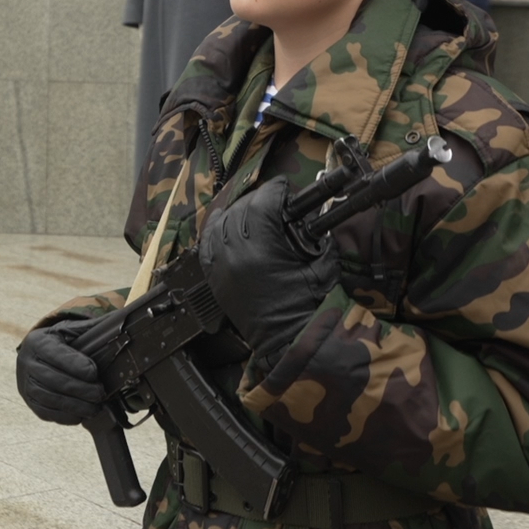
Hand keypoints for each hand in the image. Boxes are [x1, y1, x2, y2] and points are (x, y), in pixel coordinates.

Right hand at [16, 320, 107, 424]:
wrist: (38, 356)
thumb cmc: (61, 342)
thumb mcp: (72, 330)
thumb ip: (93, 328)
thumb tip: (125, 319)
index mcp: (37, 341)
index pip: (55, 354)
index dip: (76, 365)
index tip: (94, 373)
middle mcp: (26, 362)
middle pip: (53, 379)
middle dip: (80, 389)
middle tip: (100, 393)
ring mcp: (25, 383)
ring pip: (49, 398)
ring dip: (75, 406)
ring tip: (95, 407)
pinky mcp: (29, 401)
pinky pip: (45, 412)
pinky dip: (64, 416)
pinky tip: (80, 416)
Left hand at [199, 175, 340, 368]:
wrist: (289, 339)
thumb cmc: (308, 306)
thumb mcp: (321, 263)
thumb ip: (315, 233)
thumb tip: (308, 211)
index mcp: (263, 249)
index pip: (263, 202)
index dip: (276, 191)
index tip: (285, 188)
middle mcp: (237, 254)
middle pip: (241, 209)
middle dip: (260, 201)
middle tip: (275, 203)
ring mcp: (222, 265)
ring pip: (221, 223)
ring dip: (238, 212)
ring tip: (255, 212)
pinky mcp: (215, 277)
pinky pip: (207, 244)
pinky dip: (215, 229)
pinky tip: (225, 221)